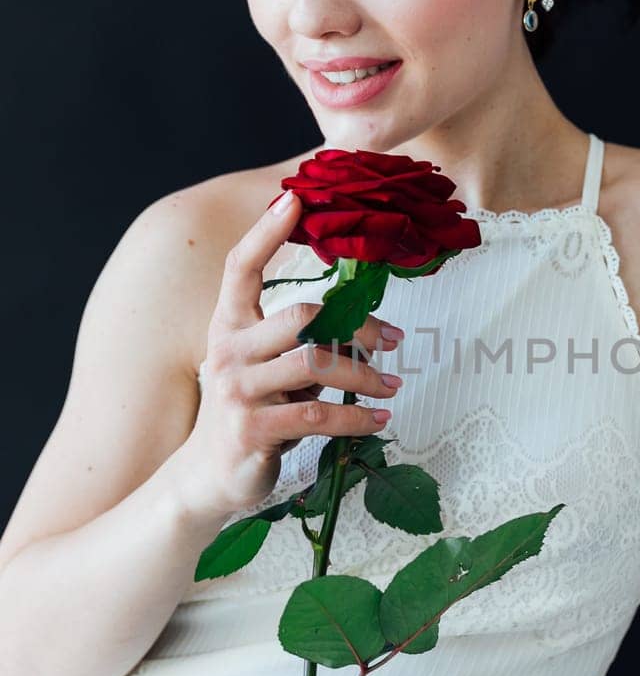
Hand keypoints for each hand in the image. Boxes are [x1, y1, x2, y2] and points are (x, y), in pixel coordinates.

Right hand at [180, 189, 404, 516]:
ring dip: (364, 374)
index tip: (294, 199)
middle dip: (358, 326)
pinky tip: (379, 420)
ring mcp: (236, 390)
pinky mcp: (250, 429)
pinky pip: (316, 415)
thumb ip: (297, 343)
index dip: (266, 231)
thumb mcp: (267, 369)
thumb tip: (359, 322)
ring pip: (315, 365)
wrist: (208, 477)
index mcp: (229, 326)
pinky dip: (356, 417)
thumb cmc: (249, 413)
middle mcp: (228, 350)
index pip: (241, 267)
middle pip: (303, 317)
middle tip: (395, 339)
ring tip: (392, 384)